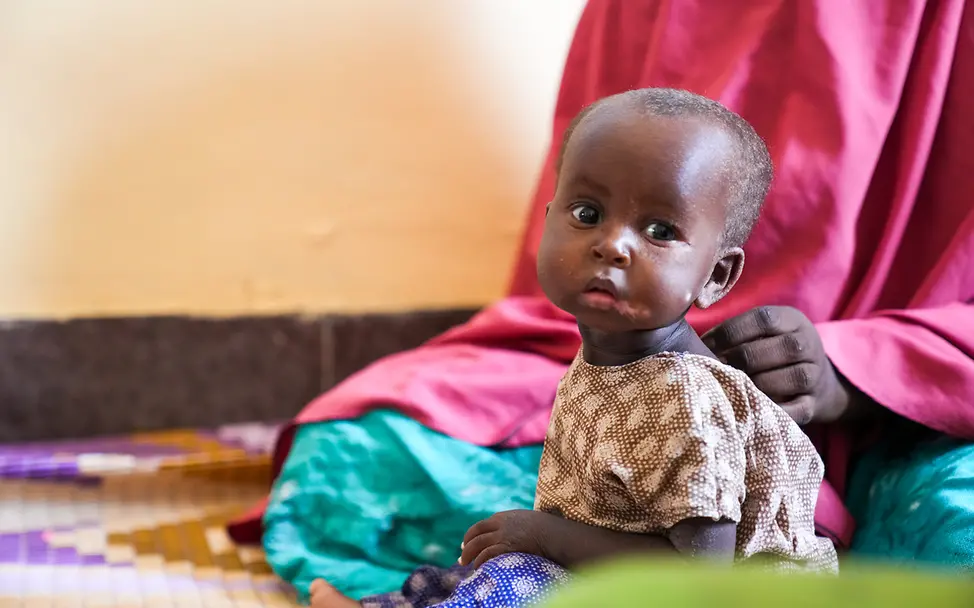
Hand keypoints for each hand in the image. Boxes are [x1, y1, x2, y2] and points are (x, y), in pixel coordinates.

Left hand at [459, 510, 554, 567]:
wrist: (553, 532)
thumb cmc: (543, 528)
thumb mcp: (524, 520)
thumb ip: (513, 524)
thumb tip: (510, 533)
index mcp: (502, 517)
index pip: (480, 526)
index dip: (471, 536)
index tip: (466, 544)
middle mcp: (500, 524)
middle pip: (475, 534)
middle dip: (466, 546)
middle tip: (462, 557)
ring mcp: (503, 535)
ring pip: (478, 544)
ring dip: (469, 555)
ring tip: (466, 564)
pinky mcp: (507, 546)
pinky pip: (487, 554)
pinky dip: (480, 561)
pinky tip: (478, 567)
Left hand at [701, 306, 850, 424]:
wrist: (820, 381)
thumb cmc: (773, 351)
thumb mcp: (764, 331)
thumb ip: (736, 330)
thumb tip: (691, 340)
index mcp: (792, 320)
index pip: (762, 319)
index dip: (730, 332)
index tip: (704, 344)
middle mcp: (808, 344)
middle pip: (776, 348)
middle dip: (739, 360)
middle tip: (714, 369)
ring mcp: (815, 375)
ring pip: (787, 378)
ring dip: (755, 385)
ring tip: (730, 388)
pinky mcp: (815, 403)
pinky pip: (798, 409)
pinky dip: (775, 411)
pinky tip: (751, 410)